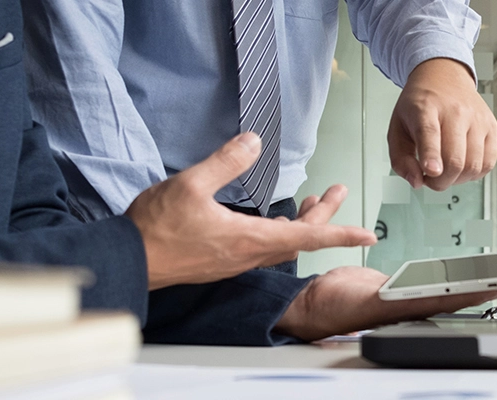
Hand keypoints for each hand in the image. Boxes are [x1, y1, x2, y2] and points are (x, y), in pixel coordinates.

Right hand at [126, 133, 377, 289]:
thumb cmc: (156, 228)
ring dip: (302, 224)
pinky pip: (262, 248)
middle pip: (298, 238)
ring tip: (314, 201)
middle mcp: (247, 254)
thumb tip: (255, 141)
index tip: (366, 235)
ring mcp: (235, 260)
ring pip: (281, 244)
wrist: (129, 260)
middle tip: (336, 191)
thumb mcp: (190, 184)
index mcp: (248, 239)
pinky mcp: (222, 261)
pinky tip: (274, 221)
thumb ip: (226, 162)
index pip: (306, 236)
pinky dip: (279, 233)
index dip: (339, 233)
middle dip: (323, 215)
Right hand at [274, 266, 496, 340]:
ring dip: (486, 281)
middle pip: (468, 293)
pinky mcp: (405, 289)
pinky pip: (439, 283)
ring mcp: (415, 298)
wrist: (314, 303)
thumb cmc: (335, 308)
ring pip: (459, 288)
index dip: (491, 289)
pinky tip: (476, 276)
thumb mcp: (370, 301)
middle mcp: (420, 304)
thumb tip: (431, 295)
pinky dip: (461, 279)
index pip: (463, 297)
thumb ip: (398, 298)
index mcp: (414, 307)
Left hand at [387, 58, 496, 190]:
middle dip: (440, 182)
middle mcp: (456, 111)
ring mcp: (477, 118)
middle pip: (455, 159)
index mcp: (425, 108)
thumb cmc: (419, 105)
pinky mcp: (491, 126)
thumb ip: (401, 159)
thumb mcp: (397, 128)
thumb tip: (416, 182)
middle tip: (431, 179)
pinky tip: (462, 166)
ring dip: (457, 180)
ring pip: (473, 165)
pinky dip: (474, 174)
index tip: (431, 171)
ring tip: (445, 171)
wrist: (444, 77)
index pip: (430, 133)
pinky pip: (488, 163)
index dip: (431, 155)